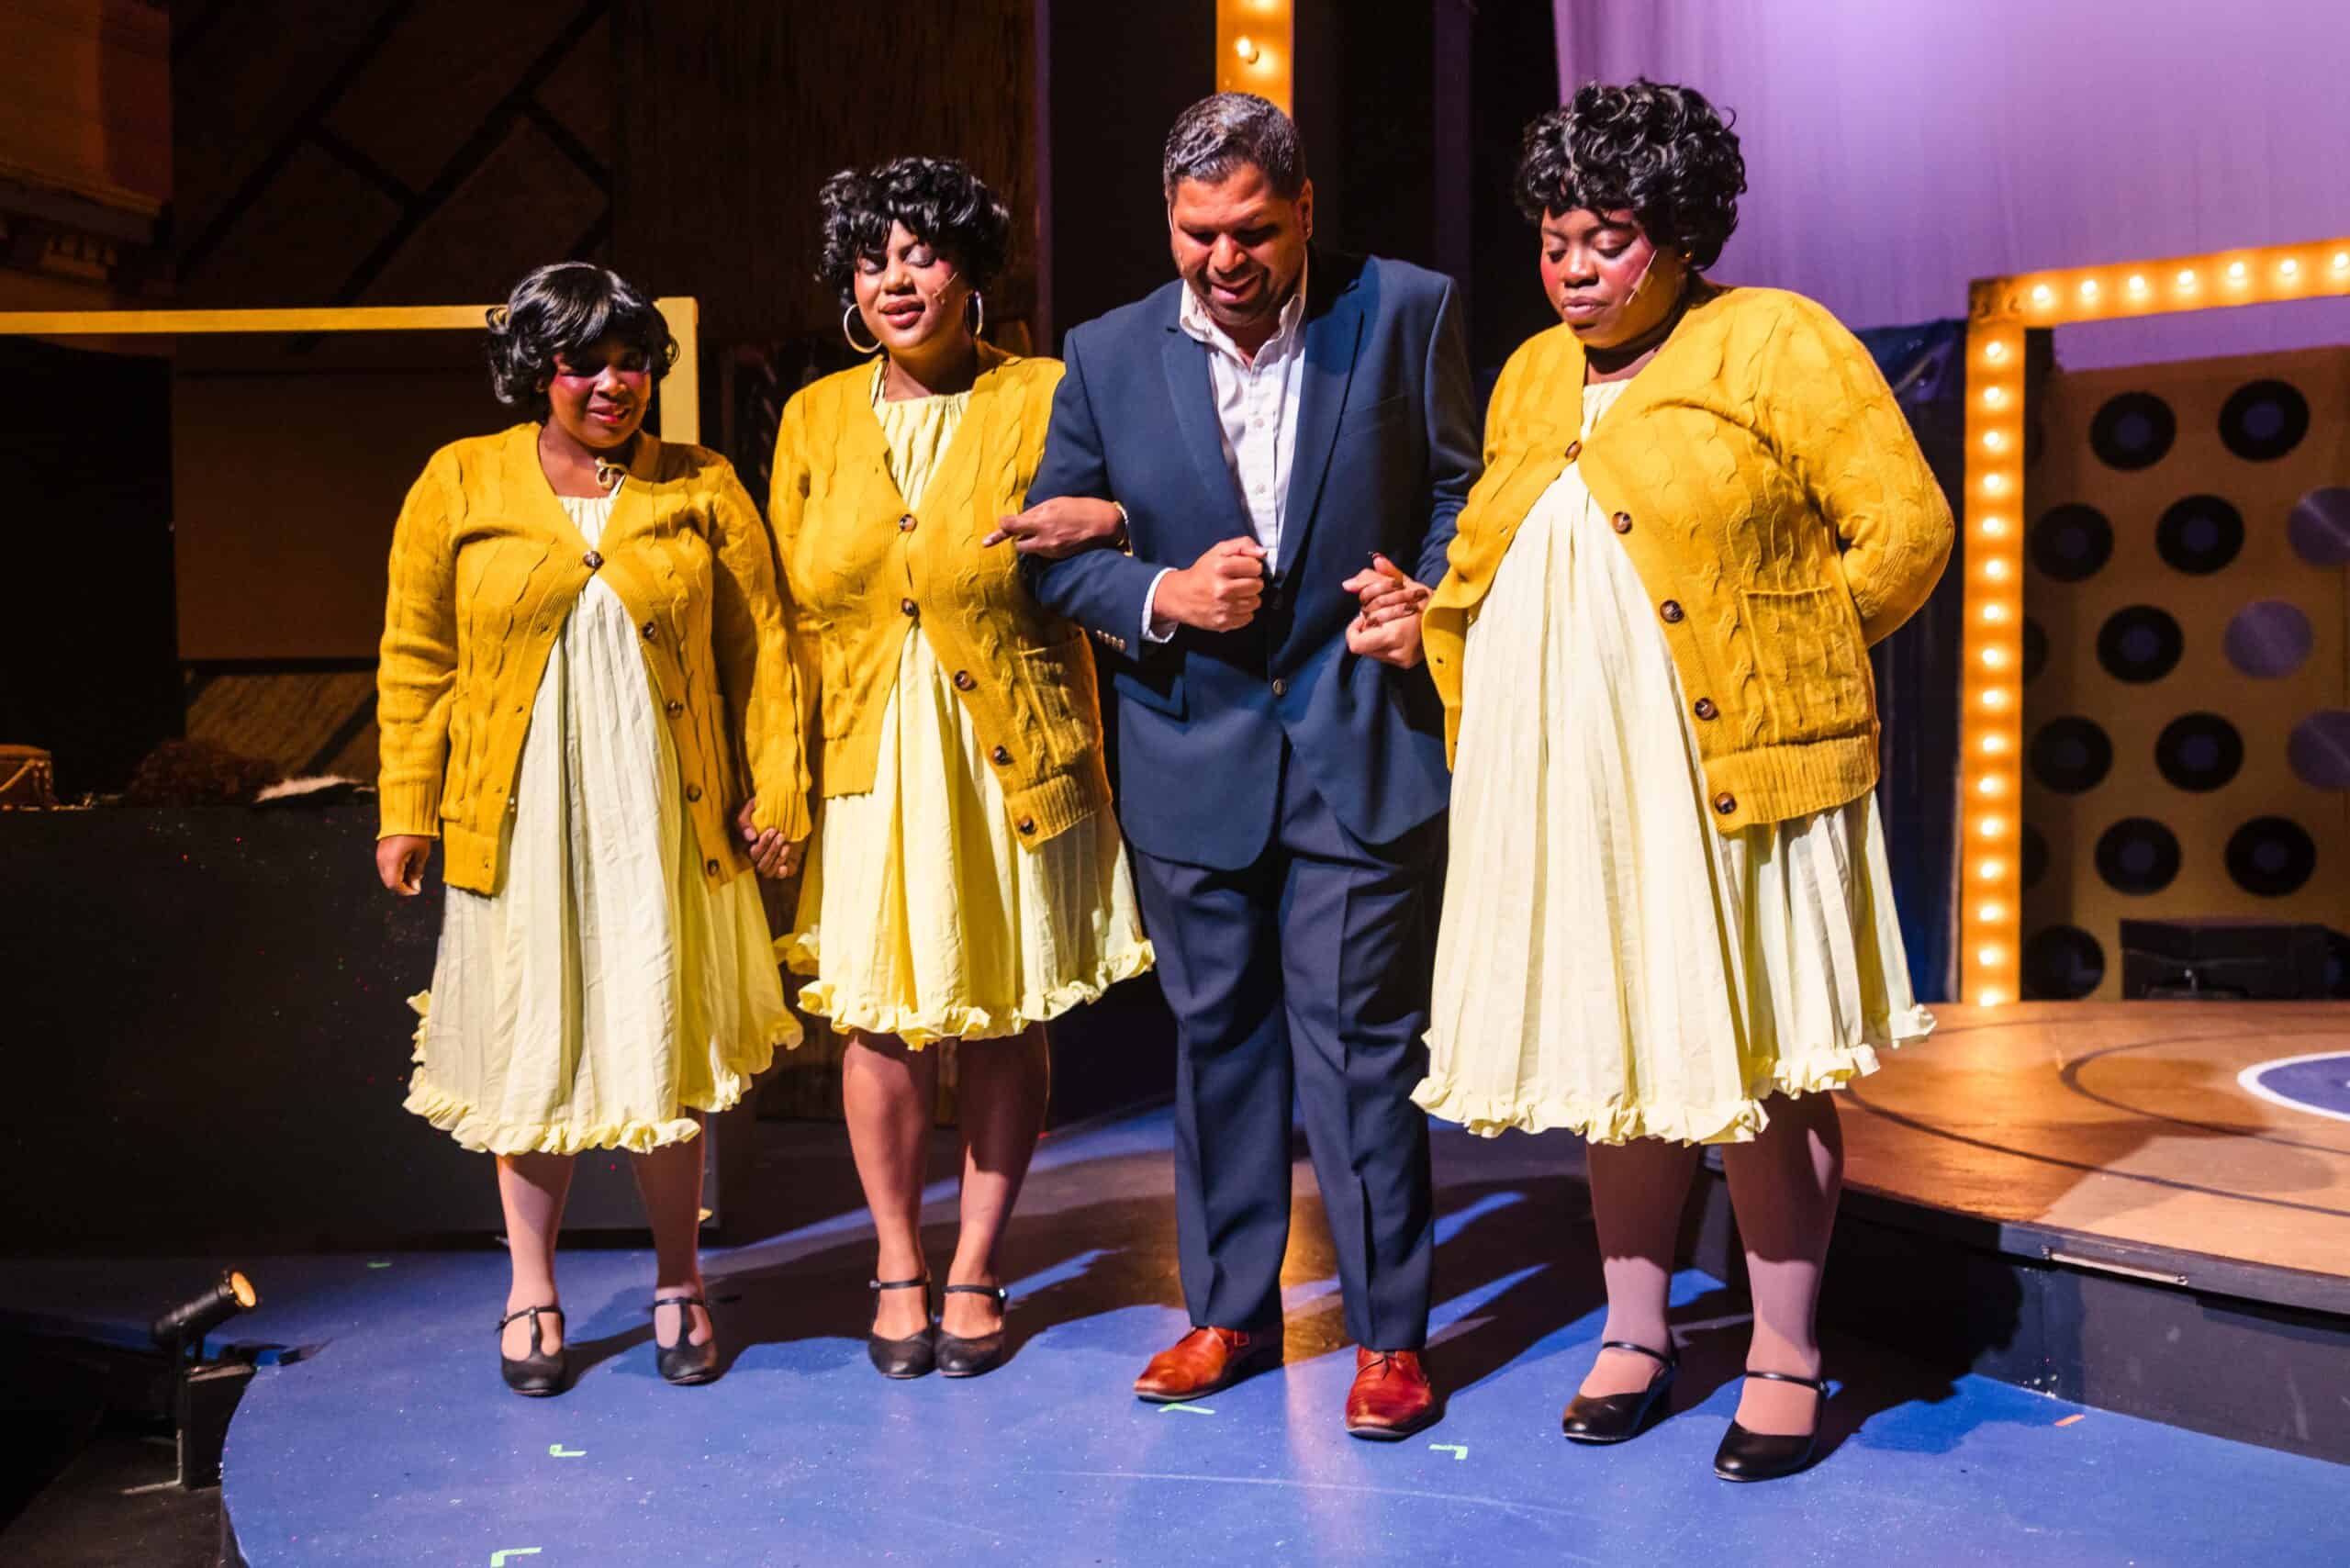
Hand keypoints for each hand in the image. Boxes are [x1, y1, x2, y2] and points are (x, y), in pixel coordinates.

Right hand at [376, 834, 430, 896]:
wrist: (406, 815)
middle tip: (416, 884)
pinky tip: (408, 865)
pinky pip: (386, 866)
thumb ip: (417, 872)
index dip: (405, 891)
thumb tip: (415, 886)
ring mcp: (380, 854)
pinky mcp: (381, 850)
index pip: (394, 885)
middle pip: (389, 881)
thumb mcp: (421, 854)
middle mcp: (383, 859)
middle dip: (402, 886)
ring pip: (387, 874)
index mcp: (392, 861)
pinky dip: (396, 870)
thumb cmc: (415, 833)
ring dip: (399, 878)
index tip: (416, 891)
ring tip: (414, 873)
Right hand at [737, 796, 806, 878]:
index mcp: (751, 845)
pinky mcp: (785, 863)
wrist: (787, 805)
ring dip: (777, 860)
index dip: (763, 844)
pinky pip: (780, 876)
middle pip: (761, 863)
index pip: (754, 853)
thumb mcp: (752, 807)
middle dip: (772, 850)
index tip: (772, 830)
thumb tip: (751, 837)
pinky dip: (781, 874)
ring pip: (768, 872)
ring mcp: (773, 861)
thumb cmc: (766, 807)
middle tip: (781, 835)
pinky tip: (785, 866)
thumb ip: (745, 820)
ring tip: (786, 845)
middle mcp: (760, 856)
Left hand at [983, 496, 1125, 558]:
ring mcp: (1051, 550)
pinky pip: (1043, 554)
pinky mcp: (1059, 557)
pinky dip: (1044, 547)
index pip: (1010, 526)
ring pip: (1030, 550)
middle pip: (1018, 545)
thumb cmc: (1080, 508)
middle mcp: (1044, 538)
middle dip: (1020, 537)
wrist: (1104, 524)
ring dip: (1032, 542)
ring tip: (1048, 531)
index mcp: (1041, 520)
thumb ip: (1035, 512)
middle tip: (1025, 530)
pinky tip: (1056, 537)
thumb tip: (1020, 519)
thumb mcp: (1055, 503)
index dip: (1002, 527)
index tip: (1001, 524)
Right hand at [1156, 537, 1266, 631]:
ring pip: (1255, 602)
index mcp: (1221, 567)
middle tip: (1239, 582)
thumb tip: (1262, 553)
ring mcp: (1223, 608)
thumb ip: (1242, 545)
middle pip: (1258, 585)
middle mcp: (1222, 589)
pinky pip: (1248, 617)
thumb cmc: (1203, 572)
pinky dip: (1243, 612)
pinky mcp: (1223, 622)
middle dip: (1251, 582)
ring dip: (1248, 598)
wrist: (1181, 596)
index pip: (1256, 567)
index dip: (1251, 567)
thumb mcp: (1219, 551)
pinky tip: (1232, 605)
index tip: (1242, 569)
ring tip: (1235, 594)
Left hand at [1342, 553, 1428, 668]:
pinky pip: (1382, 654)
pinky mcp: (1405, 663)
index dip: (1354, 628)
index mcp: (1395, 634)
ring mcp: (1402, 660)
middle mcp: (1398, 652)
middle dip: (1366, 627)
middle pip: (1362, 644)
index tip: (1363, 615)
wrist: (1451, 616)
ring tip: (1388, 621)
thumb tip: (1347, 584)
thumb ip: (1371, 579)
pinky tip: (1394, 629)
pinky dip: (1382, 640)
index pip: (1357, 643)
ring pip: (1370, 650)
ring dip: (1373, 634)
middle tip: (1379, 614)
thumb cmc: (1424, 599)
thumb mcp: (1399, 583)